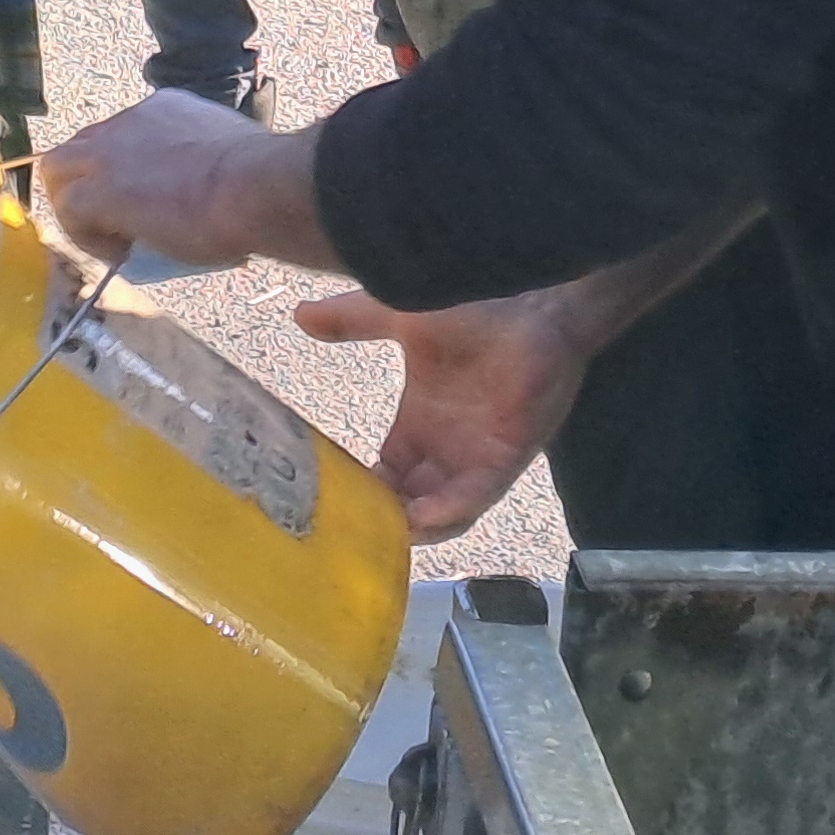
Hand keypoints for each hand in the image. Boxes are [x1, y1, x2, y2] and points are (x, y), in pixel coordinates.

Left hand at [39, 91, 332, 271]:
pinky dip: (86, 236)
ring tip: (109, 239)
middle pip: (80, 147)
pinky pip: (68, 211)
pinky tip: (120, 253)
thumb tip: (208, 191)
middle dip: (87, 183)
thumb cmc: (257, 180)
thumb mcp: (226, 156)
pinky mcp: (99, 189)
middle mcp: (131, 119)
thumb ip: (203, 163)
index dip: (122, 169)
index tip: (143, 201)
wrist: (255, 187)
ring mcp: (110, 151)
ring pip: (59, 171)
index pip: (121, 134)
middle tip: (113, 222)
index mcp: (165, 108)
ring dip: (76, 206)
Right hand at [293, 286, 589, 540]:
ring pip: (442, 512)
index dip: (359, 492)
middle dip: (382, 522)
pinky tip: (419, 516)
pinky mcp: (505, 459)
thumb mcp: (401, 316)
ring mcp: (476, 458)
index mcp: (420, 425)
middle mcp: (446, 450)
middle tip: (347, 534)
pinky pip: (474, 498)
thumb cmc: (476, 308)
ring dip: (412, 527)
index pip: (385, 475)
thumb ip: (353, 321)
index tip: (325, 501)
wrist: (534, 300)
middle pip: (408, 503)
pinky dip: (448, 512)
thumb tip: (300, 314)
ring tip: (379, 534)